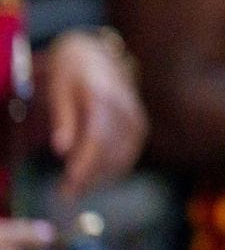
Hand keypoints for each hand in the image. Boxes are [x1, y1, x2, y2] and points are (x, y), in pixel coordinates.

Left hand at [38, 31, 146, 200]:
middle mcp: (126, 109)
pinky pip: (130, 153)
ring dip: (102, 176)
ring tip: (78, 189)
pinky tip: (98, 177)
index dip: (84, 165)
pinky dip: (115, 168)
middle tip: (66, 195)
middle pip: (111, 152)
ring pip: (123, 156)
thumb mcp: (59, 89)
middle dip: (89, 177)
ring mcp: (137, 118)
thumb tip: (60, 149)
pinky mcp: (140, 126)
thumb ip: (62, 117)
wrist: (97, 55)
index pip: (97, 139)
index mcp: (104, 98)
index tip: (68, 185)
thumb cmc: (72, 72)